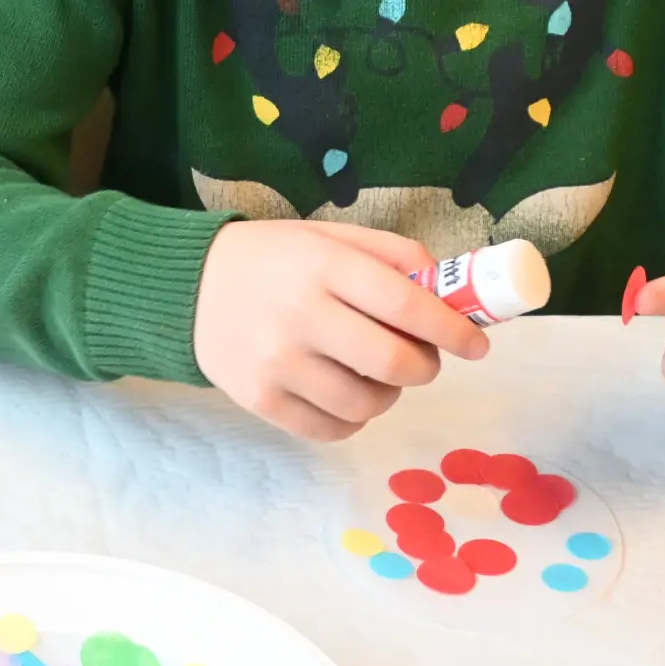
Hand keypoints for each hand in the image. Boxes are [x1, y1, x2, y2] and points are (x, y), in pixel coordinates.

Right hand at [192, 219, 490, 441]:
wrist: (187, 287)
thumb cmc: (274, 260)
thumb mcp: (330, 236)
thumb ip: (393, 255)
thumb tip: (452, 296)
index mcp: (324, 265)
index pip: (407, 304)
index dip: (453, 330)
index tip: (476, 345)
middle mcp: (300, 314)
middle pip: (393, 362)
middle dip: (424, 367)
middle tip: (421, 360)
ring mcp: (277, 363)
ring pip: (366, 404)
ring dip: (388, 395)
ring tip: (374, 375)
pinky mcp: (259, 399)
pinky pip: (332, 429)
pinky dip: (353, 419)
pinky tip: (345, 395)